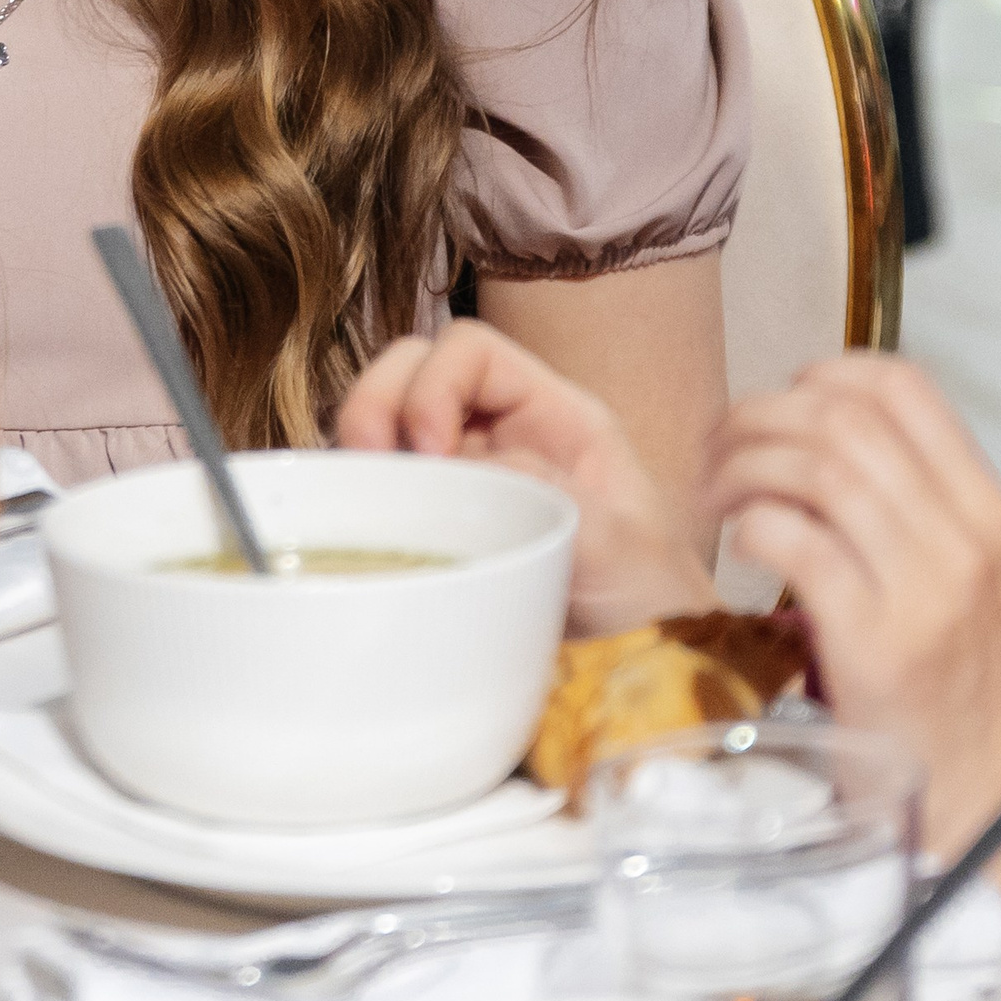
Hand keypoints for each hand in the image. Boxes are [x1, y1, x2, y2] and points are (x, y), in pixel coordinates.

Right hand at [336, 318, 715, 631]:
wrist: (642, 650)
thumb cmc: (645, 589)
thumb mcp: (618, 543)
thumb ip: (553, 496)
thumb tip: (465, 469)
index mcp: (548, 411)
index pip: (470, 350)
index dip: (434, 383)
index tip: (430, 451)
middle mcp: (494, 427)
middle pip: (410, 368)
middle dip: (376, 404)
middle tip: (371, 466)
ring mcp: (458, 469)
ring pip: (381, 420)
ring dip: (358, 452)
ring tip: (361, 507)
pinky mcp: (429, 516)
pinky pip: (375, 484)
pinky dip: (355, 498)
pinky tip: (363, 535)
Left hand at [704, 357, 1000, 927]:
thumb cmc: (969, 684)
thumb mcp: (969, 574)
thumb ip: (918, 504)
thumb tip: (824, 433)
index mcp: (987, 507)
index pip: (902, 386)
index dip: (824, 374)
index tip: (781, 402)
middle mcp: (961, 534)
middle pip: (841, 418)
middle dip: (758, 417)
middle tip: (718, 451)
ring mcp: (922, 587)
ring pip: (814, 468)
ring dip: (742, 467)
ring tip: (714, 498)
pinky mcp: (876, 642)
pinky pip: (795, 541)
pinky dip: (751, 527)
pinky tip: (738, 546)